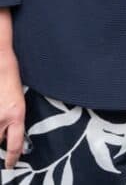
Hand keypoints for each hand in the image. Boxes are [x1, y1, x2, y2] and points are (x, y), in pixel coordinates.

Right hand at [0, 48, 24, 169]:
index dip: (12, 158)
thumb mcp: (19, 103)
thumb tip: (8, 138)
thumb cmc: (12, 82)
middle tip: (2, 137)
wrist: (1, 65)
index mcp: (17, 115)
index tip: (10, 165)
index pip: (14, 144)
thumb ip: (14, 120)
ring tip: (2, 114)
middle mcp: (2, 118)